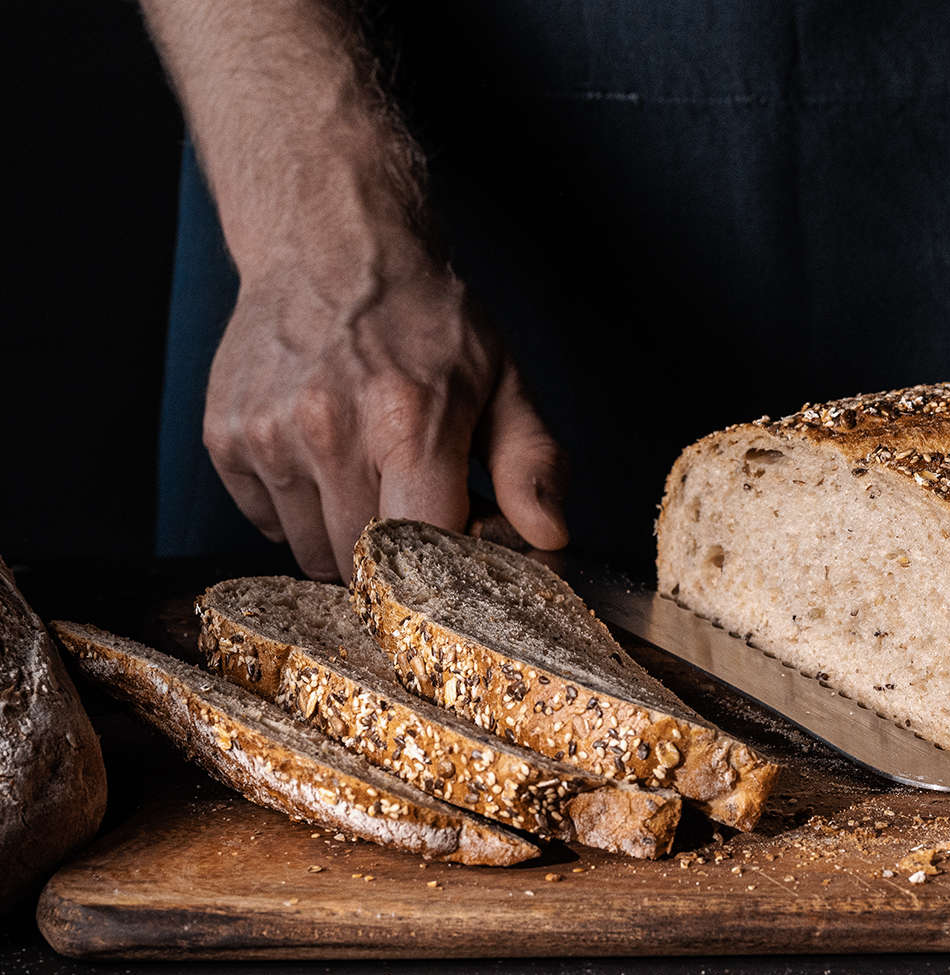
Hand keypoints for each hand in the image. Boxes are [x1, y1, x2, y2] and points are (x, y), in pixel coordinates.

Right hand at [203, 239, 566, 579]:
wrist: (331, 244)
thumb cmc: (427, 319)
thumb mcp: (502, 379)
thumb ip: (531, 464)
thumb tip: (549, 537)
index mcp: (410, 421)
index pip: (417, 558)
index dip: (439, 580)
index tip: (454, 570)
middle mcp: (330, 430)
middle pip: (361, 568)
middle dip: (395, 563)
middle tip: (414, 513)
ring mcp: (268, 434)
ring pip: (310, 554)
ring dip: (344, 537)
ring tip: (369, 477)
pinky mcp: (224, 437)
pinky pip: (267, 522)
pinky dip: (298, 510)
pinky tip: (323, 460)